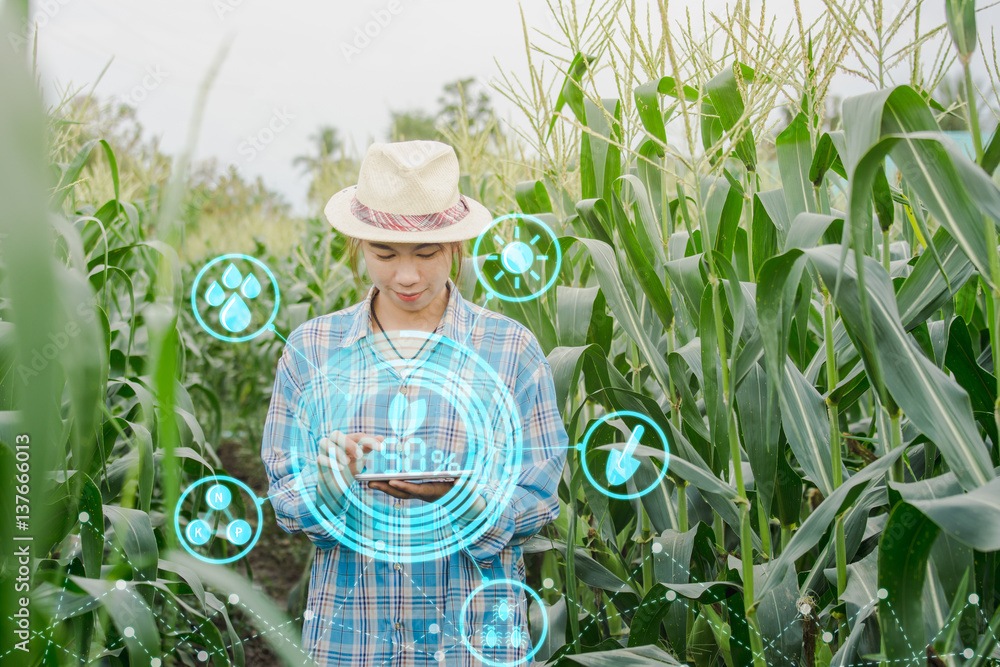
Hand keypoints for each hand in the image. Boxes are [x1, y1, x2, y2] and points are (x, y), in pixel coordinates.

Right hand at [316, 431, 381, 504]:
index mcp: (346, 440)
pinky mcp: (320, 463)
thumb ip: (368, 448)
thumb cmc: (349, 469)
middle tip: (360, 455)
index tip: (380, 448)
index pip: (357, 435)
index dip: (369, 440)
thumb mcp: (360, 459)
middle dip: (349, 443)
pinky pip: (320, 458)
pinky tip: (340, 468)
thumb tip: (381, 437)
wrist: (336, 485)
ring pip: (324, 442)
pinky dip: (330, 462)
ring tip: (347, 462)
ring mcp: (324, 452)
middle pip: (336, 434)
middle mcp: (333, 443)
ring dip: (337, 451)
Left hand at [367, 476, 487, 521]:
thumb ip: (462, 482)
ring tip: (368, 482)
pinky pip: (401, 490)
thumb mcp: (465, 485)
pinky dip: (390, 486)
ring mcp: (419, 494)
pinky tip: (379, 481)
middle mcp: (423, 495)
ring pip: (398, 493)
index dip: (404, 486)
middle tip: (368, 482)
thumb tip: (461, 478)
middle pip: (401, 493)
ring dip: (383, 488)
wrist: (462, 500)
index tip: (392, 481)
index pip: (416, 489)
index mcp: (433, 492)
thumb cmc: (464, 490)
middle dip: (385, 488)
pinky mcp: (418, 492)